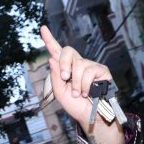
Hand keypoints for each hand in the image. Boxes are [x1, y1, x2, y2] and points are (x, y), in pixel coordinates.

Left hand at [40, 25, 123, 143]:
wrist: (91, 116)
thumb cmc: (76, 105)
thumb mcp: (60, 93)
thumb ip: (55, 76)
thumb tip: (52, 58)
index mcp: (65, 69)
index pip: (57, 51)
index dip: (49, 39)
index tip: (42, 28)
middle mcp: (78, 64)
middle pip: (67, 51)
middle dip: (64, 65)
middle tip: (65, 79)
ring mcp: (90, 66)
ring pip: (78, 65)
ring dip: (76, 83)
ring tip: (80, 94)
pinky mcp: (101, 70)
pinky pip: (89, 72)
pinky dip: (86, 85)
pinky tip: (89, 92)